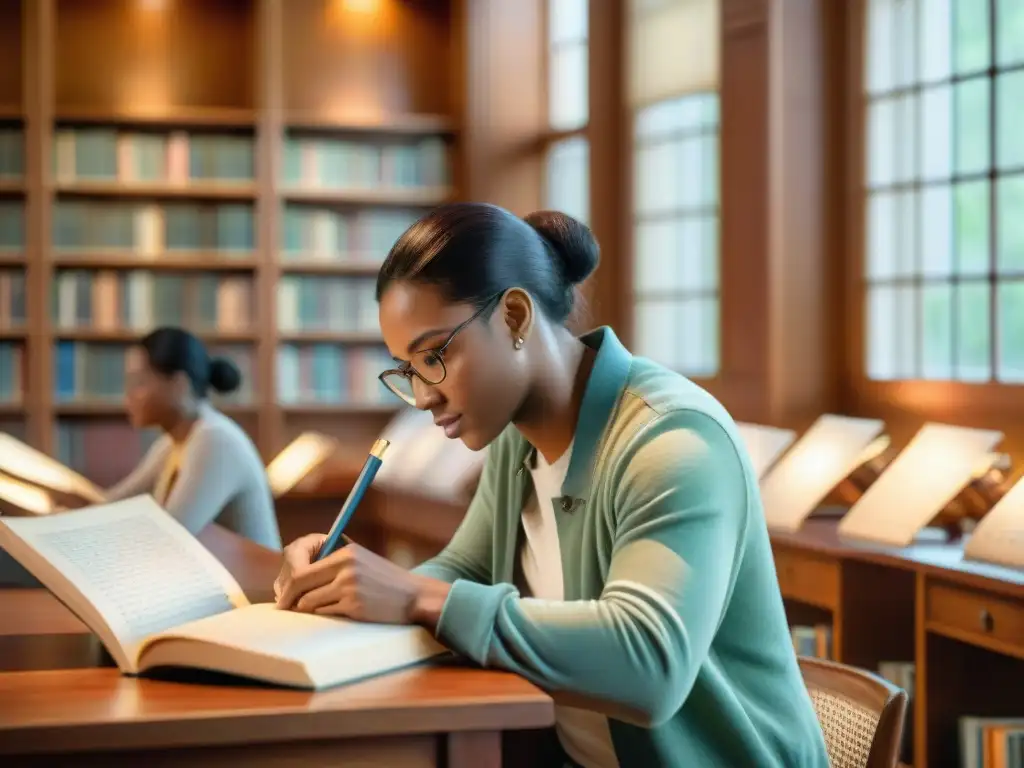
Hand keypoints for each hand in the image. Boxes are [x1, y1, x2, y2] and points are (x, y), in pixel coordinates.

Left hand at [275, 538, 447, 625]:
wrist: (414, 596)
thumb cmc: (383, 580)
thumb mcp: (360, 558)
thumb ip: (331, 559)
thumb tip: (293, 572)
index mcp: (345, 552)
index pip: (299, 563)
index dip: (286, 579)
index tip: (283, 590)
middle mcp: (346, 567)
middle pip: (298, 582)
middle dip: (287, 597)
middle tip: (284, 606)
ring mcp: (349, 587)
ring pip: (308, 602)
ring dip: (306, 608)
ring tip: (315, 609)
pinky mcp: (354, 606)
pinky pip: (323, 613)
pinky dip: (323, 615)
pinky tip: (335, 612)